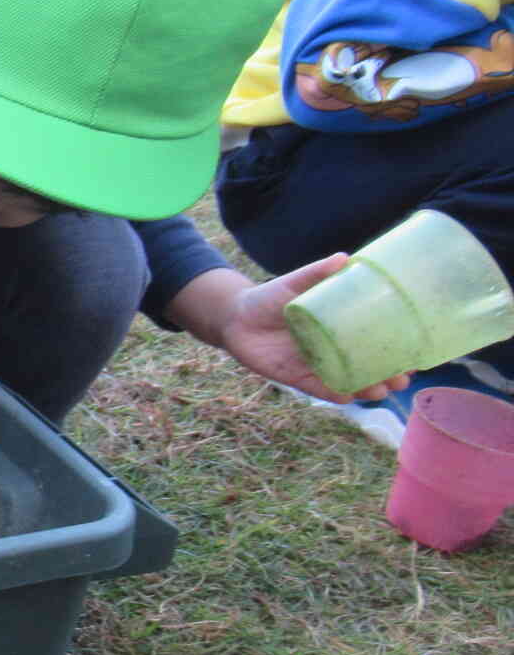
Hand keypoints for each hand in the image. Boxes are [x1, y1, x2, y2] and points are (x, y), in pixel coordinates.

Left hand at [219, 253, 411, 402]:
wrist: (234, 316)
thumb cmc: (269, 297)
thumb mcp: (296, 283)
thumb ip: (317, 273)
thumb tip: (344, 258)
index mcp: (340, 328)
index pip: (377, 342)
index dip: (399, 350)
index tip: (419, 356)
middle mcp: (333, 350)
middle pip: (369, 368)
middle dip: (389, 376)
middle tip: (403, 377)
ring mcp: (316, 365)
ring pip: (348, 383)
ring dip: (366, 389)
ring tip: (380, 390)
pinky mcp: (295, 377)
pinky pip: (318, 389)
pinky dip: (333, 394)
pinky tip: (347, 396)